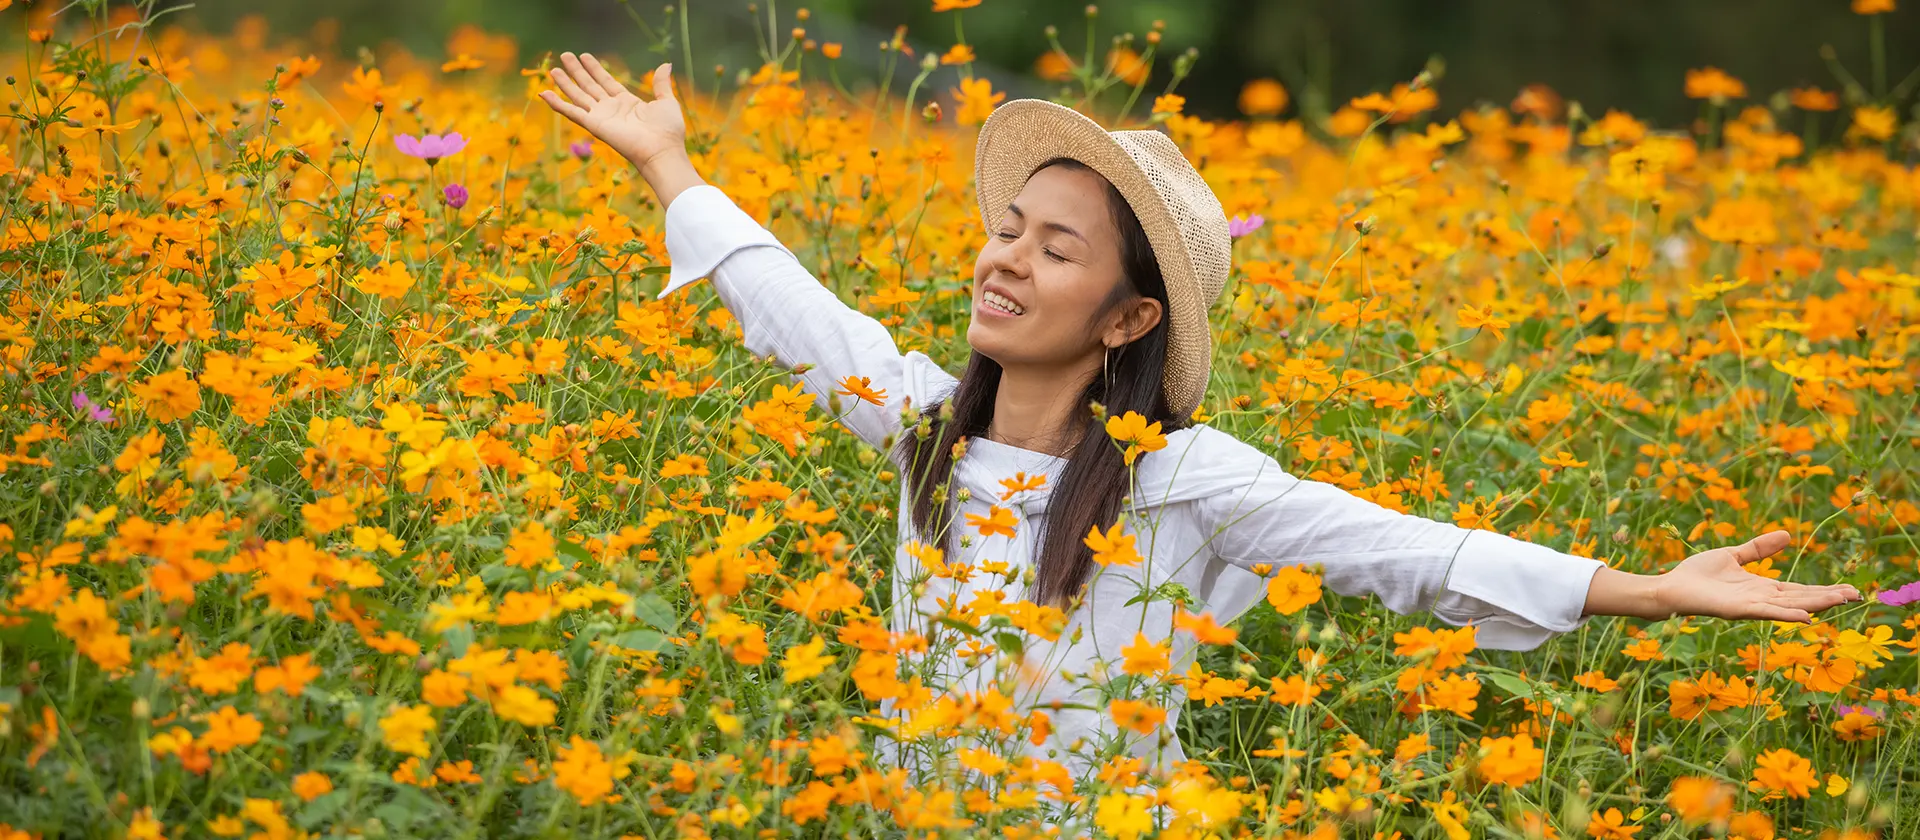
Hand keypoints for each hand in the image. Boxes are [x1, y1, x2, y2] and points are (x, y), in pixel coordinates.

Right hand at [539, 54, 687, 176]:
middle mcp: (611, 109)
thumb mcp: (666, 101)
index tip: (585, 55)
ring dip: (565, 83)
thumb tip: (666, 64)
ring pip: (578, 96)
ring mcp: (601, 117)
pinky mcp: (594, 125)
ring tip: (553, 69)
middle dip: (577, 71)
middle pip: (589, 86)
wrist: (663, 150)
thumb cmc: (668, 131)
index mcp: (627, 103)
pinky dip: (557, 104)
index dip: (595, 68)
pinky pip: (571, 112)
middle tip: (565, 55)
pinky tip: (544, 93)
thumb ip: (661, 84)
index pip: (606, 81)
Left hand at [1656, 530, 1859, 621]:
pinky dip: (1786, 615)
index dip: (1823, 590)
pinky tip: (1806, 616)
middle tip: (1856, 595)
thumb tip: (1786, 535)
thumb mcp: (1733, 556)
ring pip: (1790, 606)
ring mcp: (1750, 606)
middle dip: (1828, 597)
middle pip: (1801, 599)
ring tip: (1841, 600)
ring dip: (1816, 604)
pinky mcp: (1736, 610)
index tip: (1849, 589)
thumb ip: (1759, 548)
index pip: (1799, 590)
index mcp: (1761, 588)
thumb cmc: (1697, 574)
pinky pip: (1765, 612)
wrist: (1670, 586)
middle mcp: (1760, 599)